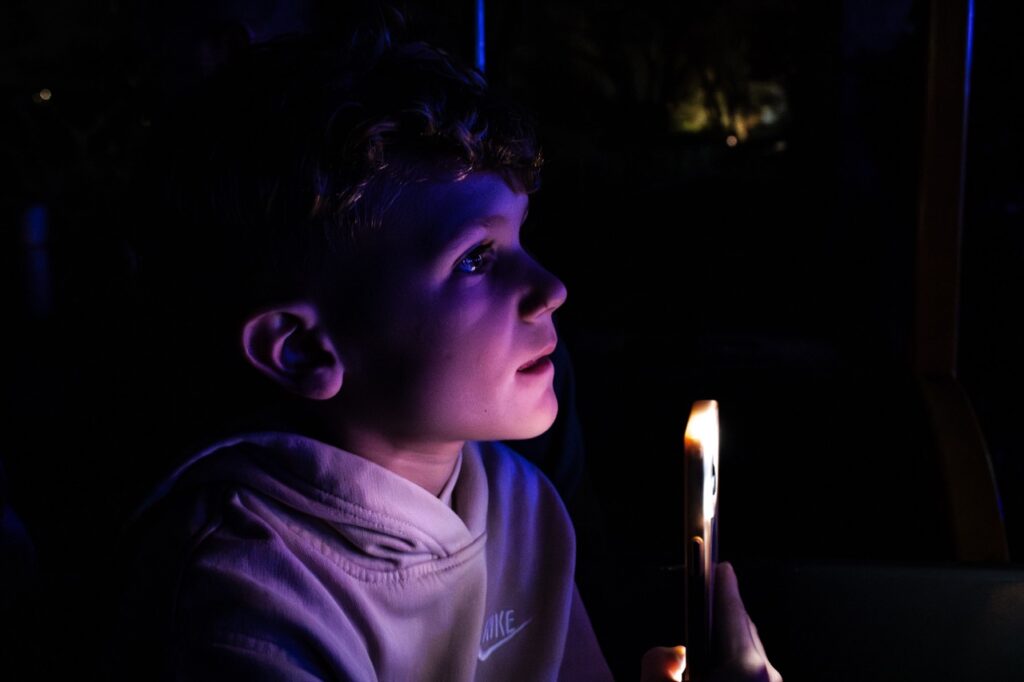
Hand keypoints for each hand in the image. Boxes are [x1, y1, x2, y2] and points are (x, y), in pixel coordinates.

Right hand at [640, 563, 781, 681]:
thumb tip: (676, 654)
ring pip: (748, 653)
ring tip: (702, 640)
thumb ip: (657, 663)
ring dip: (725, 645)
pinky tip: (713, 670)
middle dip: (723, 613)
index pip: (733, 613)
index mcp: (744, 668)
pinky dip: (732, 665)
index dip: (724, 586)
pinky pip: (752, 672)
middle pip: (743, 631)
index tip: (719, 566)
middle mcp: (767, 677)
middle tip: (706, 593)